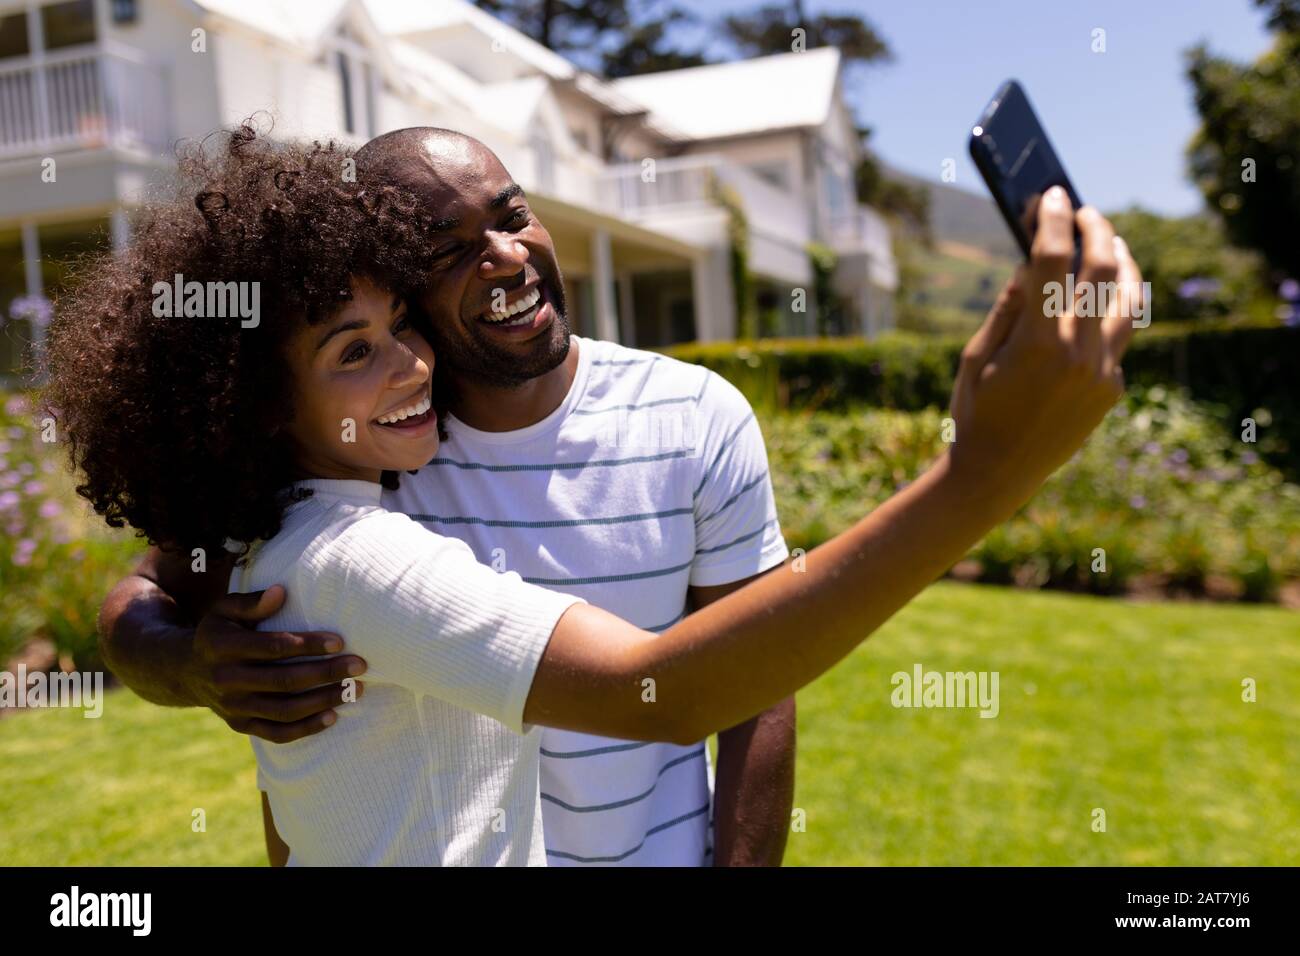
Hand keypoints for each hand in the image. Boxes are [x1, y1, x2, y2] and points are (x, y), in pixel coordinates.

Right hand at [185, 585, 365, 742]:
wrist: (186, 671)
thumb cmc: (220, 632)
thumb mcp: (225, 609)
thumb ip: (252, 602)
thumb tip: (282, 592)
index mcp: (223, 647)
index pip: (273, 647)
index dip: (308, 645)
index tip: (340, 641)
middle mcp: (226, 680)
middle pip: (284, 681)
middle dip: (326, 673)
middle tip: (359, 665)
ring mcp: (233, 707)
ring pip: (285, 710)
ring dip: (324, 701)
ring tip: (356, 690)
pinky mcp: (241, 726)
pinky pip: (277, 734)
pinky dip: (306, 728)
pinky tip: (334, 716)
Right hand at [948, 186, 1142, 509]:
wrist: (997, 474)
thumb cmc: (975, 410)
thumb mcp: (978, 354)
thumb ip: (1010, 305)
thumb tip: (1032, 262)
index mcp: (1035, 342)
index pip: (1051, 260)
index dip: (1051, 220)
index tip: (1051, 194)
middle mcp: (1077, 354)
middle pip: (1101, 269)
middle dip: (1093, 230)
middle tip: (1083, 210)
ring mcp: (1101, 373)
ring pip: (1127, 300)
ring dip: (1121, 262)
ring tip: (1111, 242)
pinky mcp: (1111, 389)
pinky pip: (1119, 336)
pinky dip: (1112, 307)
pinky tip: (1102, 294)